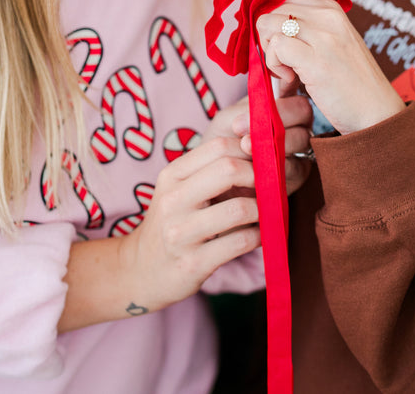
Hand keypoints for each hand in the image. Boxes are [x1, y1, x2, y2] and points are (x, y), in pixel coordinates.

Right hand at [120, 136, 261, 310]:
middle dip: (260, 176)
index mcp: (171, 175)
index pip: (218, 145)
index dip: (249, 151)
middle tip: (272, 186)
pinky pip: (241, 242)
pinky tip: (259, 235)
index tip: (263, 163)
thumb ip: (210, 169)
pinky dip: (259, 236)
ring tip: (267, 212)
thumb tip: (256, 147)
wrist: (142, 270)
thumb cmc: (173, 223)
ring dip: (264, 210)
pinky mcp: (194, 263)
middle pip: (229, 169)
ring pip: (239, 208)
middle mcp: (172, 200)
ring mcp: (181, 233)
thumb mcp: (179, 190)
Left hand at [206, 85, 314, 194]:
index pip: (294, 84)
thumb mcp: (228, 118)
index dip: (286, 82)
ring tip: (245, 146)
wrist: (215, 173)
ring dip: (274, 141)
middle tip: (244, 126)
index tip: (263, 95)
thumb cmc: (222, 139)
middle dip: (278, 115)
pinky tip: (257, 167)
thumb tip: (263, 111)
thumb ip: (248, 110)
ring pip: (302, 137)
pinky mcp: (299, 173)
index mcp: (281, 101)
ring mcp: (300, 146)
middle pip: (303, 110)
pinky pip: (297, 166)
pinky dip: (276, 165)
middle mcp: (296, 121)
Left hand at [256, 0, 405, 134]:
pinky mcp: (316, 60)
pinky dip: (274, 65)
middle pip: (271, 8)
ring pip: (268, 24)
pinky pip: (276, 47)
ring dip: (268, 51)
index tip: (279, 41)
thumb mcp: (334, 42)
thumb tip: (265, 27)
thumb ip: (307, 29)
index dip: (271, 16)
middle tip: (282, 61)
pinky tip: (291, 80)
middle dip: (266, 37)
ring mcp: (323, 36)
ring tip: (286, 71)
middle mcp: (327, 15)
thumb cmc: (352, 82)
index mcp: (330, 8)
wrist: (377, 111)